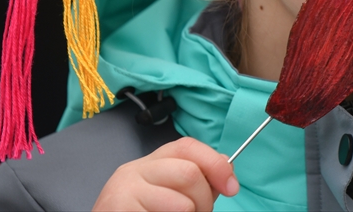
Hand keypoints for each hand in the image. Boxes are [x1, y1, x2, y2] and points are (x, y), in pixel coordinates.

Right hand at [92, 137, 238, 210]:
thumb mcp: (166, 195)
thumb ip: (194, 182)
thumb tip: (226, 170)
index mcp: (148, 164)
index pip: (188, 147)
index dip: (216, 164)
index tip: (231, 187)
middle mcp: (133, 171)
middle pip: (189, 173)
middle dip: (204, 201)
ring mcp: (124, 191)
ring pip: (182, 205)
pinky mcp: (121, 210)